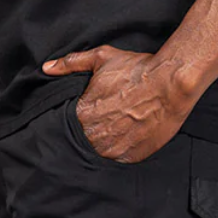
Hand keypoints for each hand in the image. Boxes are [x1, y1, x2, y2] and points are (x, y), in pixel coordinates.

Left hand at [43, 46, 196, 163]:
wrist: (170, 84)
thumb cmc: (136, 70)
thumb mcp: (101, 58)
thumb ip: (71, 63)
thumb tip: (47, 67)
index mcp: (82, 115)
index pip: (70, 125)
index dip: (81, 118)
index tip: (92, 112)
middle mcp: (94, 137)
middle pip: (85, 140)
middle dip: (93, 130)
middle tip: (108, 118)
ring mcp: (113, 150)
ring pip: (102, 151)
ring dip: (107, 142)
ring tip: (119, 127)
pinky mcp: (131, 157)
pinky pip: (121, 158)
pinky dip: (123, 148)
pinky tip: (131, 134)